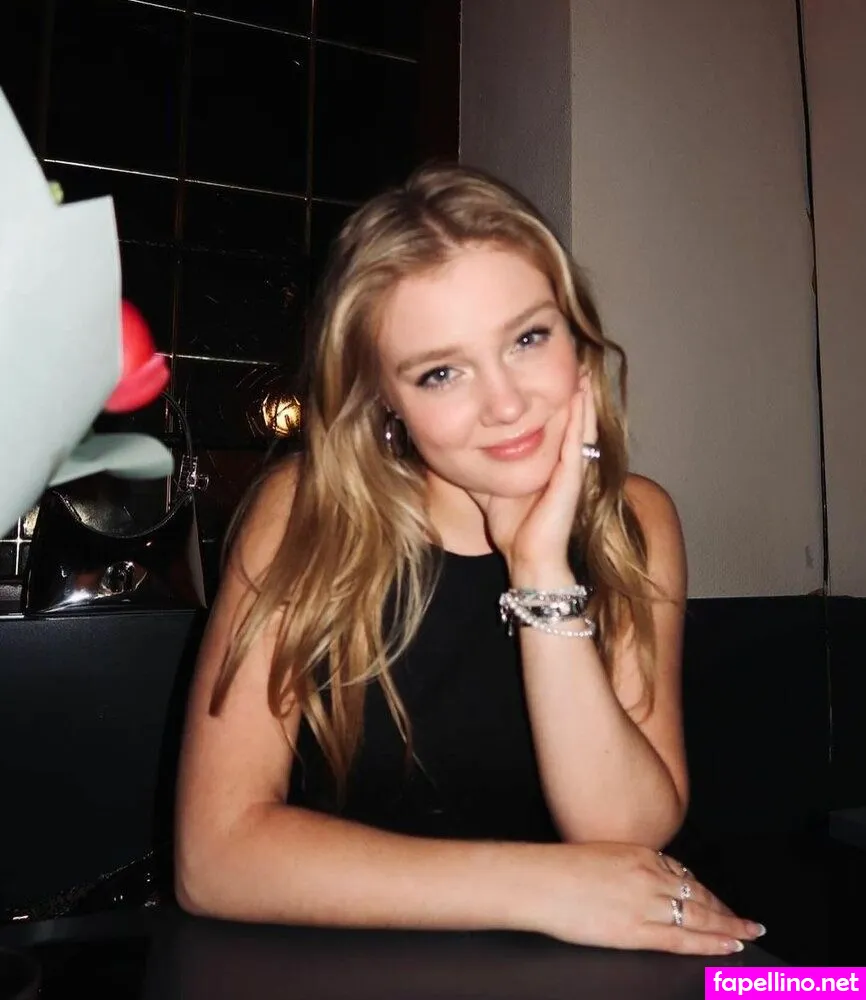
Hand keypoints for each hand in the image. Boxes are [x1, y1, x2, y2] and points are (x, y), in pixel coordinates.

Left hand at [470, 381, 597, 579]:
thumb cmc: (512, 525)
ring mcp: (572, 469)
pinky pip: (577, 442)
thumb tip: (457, 445)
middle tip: (575, 356)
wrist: (527, 557)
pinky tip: (579, 396)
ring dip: (583, 396)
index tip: (550, 365)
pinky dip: (579, 418)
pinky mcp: (571, 478)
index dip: (555, 395)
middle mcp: (565, 461)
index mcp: (549, 461)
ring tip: (584, 366)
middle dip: (574, 388)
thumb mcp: (490, 482)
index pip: (555, 421)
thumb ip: (482, 462)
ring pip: (580, 423)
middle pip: (573, 417)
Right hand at [522, 842, 763, 954]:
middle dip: (726, 909)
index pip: (684, 874)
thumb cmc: (559, 869)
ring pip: (700, 915)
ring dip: (728, 925)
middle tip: (750, 922)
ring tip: (748, 934)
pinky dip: (711, 942)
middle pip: (700, 894)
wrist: (540, 881)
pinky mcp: (637, 930)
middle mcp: (651, 875)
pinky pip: (684, 938)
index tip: (718, 902)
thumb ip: (625, 868)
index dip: (706, 892)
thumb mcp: (600, 856)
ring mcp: (647, 903)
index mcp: (640, 854)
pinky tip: (729, 944)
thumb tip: (634, 882)